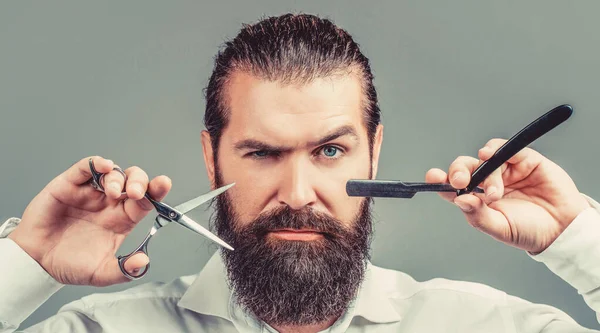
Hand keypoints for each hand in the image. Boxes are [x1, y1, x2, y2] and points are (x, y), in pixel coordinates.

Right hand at [7, 156, 171, 285]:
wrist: (36, 263)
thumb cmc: (68, 264)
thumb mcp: (100, 273)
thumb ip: (123, 270)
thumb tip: (143, 262)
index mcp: (122, 219)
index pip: (145, 200)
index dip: (157, 191)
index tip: (164, 184)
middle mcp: (109, 202)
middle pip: (133, 181)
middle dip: (139, 181)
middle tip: (136, 193)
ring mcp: (90, 192)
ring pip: (112, 172)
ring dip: (117, 177)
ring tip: (113, 192)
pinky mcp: (69, 185)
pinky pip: (85, 168)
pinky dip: (96, 163)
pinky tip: (103, 166)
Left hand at [426, 138, 589, 253]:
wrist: (563, 229)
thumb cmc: (529, 230)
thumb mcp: (500, 228)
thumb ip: (478, 215)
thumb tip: (460, 200)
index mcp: (477, 198)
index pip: (452, 186)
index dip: (440, 180)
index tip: (433, 177)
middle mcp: (488, 182)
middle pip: (465, 167)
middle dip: (458, 171)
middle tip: (458, 181)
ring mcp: (506, 170)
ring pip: (485, 160)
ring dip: (486, 173)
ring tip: (494, 194)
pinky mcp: (525, 160)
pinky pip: (507, 149)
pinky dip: (497, 149)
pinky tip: (490, 155)